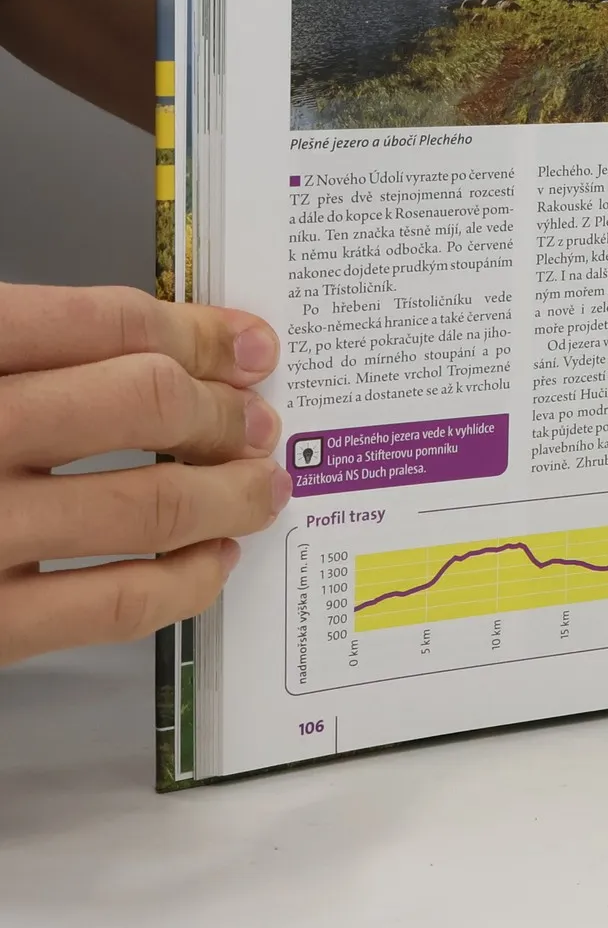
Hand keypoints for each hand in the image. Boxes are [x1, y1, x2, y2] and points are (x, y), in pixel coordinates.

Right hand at [0, 284, 285, 664]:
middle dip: (223, 409)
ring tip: (261, 485)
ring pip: (153, 501)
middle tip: (258, 418)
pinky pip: (117, 605)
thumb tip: (165, 343)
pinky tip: (210, 559)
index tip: (246, 344)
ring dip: (231, 492)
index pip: (106, 322)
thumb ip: (26, 345)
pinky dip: (187, 580)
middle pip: (144, 401)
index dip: (199, 332)